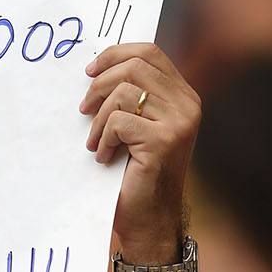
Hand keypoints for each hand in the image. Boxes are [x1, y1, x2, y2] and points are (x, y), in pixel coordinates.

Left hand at [79, 43, 199, 260]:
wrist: (148, 219)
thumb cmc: (136, 174)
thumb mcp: (137, 128)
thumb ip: (133, 98)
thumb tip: (96, 69)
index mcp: (183, 96)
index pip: (149, 52)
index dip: (115, 54)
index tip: (89, 71)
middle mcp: (188, 105)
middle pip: (135, 67)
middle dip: (99, 86)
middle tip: (84, 110)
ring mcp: (179, 123)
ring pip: (124, 93)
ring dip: (99, 119)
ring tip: (96, 142)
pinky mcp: (163, 142)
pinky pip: (119, 121)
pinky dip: (103, 138)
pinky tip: (104, 156)